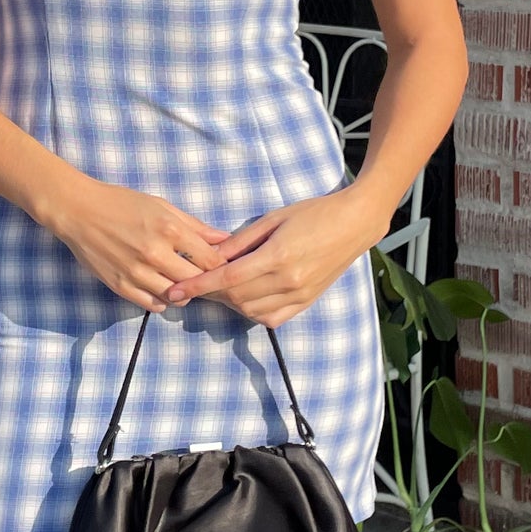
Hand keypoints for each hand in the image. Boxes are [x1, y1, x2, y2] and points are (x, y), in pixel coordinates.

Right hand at [50, 178, 237, 312]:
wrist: (79, 211)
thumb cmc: (122, 203)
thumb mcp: (162, 206)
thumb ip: (195, 226)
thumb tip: (225, 239)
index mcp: (169, 229)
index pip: (210, 259)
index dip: (219, 264)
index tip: (219, 265)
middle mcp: (155, 254)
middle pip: (196, 281)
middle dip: (204, 280)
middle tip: (202, 276)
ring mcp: (137, 273)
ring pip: (176, 297)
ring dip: (184, 292)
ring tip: (180, 281)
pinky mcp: (121, 286)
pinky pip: (153, 305)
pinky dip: (163, 300)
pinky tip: (161, 287)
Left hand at [157, 188, 384, 327]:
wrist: (354, 223)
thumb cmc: (314, 213)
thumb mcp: (273, 218)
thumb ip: (241, 241)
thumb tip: (212, 255)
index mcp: (278, 256)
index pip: (228, 278)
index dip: (198, 286)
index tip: (176, 291)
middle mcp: (288, 280)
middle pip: (236, 297)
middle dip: (211, 293)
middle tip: (197, 282)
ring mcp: (299, 294)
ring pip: (251, 311)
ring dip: (231, 302)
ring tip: (222, 286)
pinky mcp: (307, 302)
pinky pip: (271, 318)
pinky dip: (252, 311)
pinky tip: (247, 297)